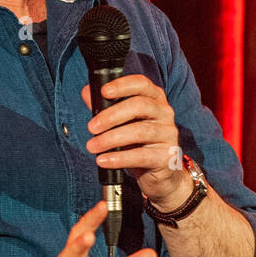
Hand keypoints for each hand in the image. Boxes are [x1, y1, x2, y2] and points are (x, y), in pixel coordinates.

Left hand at [81, 75, 189, 207]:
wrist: (158, 173)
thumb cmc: (137, 142)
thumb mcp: (120, 122)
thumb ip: (104, 106)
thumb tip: (87, 91)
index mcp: (154, 99)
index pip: (142, 84)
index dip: (123, 85)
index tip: (104, 91)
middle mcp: (165, 113)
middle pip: (140, 106)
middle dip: (111, 116)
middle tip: (91, 127)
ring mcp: (168, 134)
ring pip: (140, 132)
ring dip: (110, 139)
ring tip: (92, 147)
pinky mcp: (168, 157)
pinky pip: (142, 156)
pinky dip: (120, 158)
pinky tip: (103, 160)